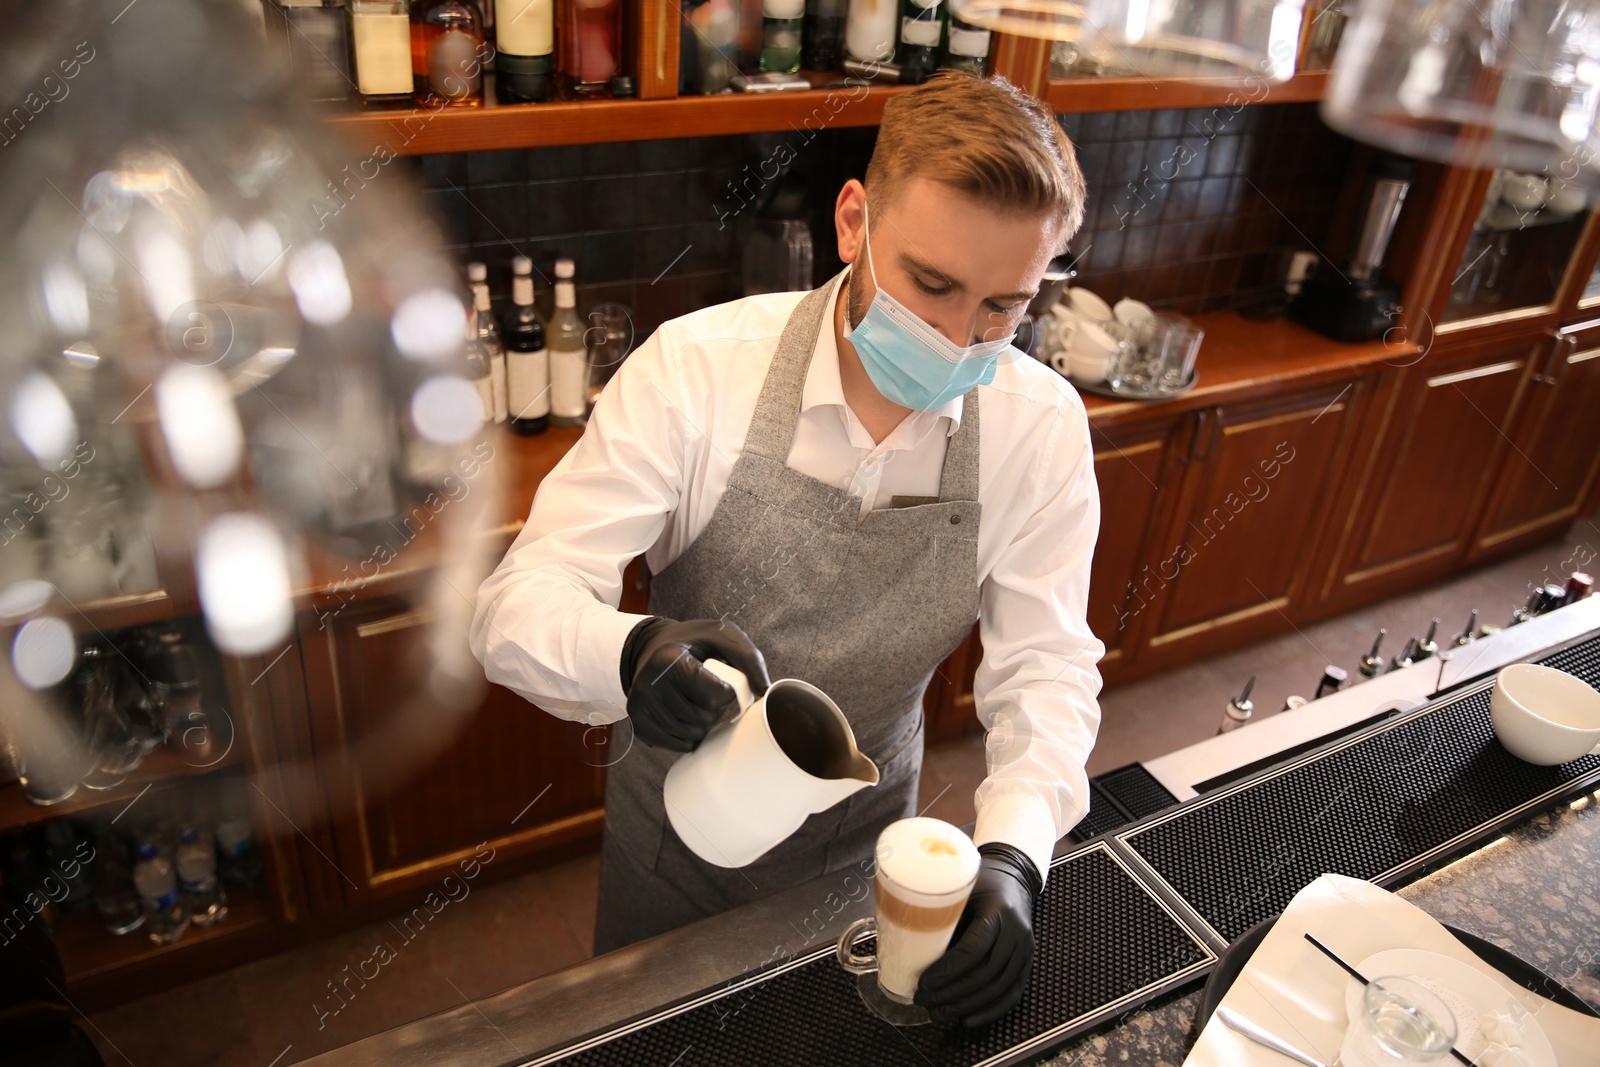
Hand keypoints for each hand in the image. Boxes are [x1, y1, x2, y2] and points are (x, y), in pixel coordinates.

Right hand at [619, 617, 769, 751]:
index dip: (727, 692)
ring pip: (692, 736)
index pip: (714, 696)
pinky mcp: (639, 725)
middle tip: (705, 689)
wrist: (653, 648)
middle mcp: (648, 685)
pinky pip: (678, 745)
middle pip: (703, 719)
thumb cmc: (693, 643)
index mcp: (668, 660)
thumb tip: (764, 690)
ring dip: (702, 723)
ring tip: (694, 699)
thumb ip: (748, 658)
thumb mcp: (722, 635)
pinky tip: (683, 713)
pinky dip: (689, 735)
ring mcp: (640, 707)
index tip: (720, 679)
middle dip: (714, 708)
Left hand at [915, 843, 1040, 1026]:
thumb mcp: (963, 889)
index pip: (974, 948)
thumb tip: (907, 938)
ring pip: (997, 988)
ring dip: (965, 1005)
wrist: (1014, 878)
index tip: (925, 981)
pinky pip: (1011, 993)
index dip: (948, 969)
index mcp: (998, 911)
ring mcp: (1024, 950)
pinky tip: (968, 1019)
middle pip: (984, 974)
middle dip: (951, 993)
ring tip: (938, 1012)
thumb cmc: (983, 882)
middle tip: (924, 999)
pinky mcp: (1026, 963)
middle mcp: (1016, 933)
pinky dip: (990, 1011)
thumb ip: (944, 913)